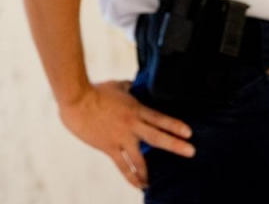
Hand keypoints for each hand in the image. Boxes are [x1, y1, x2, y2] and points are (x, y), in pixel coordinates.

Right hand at [58, 80, 194, 189]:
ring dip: (149, 171)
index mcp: (135, 109)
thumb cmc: (94, 90)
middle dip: (175, 145)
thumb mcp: (116, 85)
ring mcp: (121, 138)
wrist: (76, 99)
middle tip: (191, 152)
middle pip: (157, 137)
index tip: (189, 133)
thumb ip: (128, 87)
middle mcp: (132, 125)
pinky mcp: (109, 147)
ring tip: (155, 181)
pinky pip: (123, 165)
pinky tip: (139, 184)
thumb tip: (133, 85)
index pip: (160, 118)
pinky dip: (131, 176)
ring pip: (140, 158)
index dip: (175, 125)